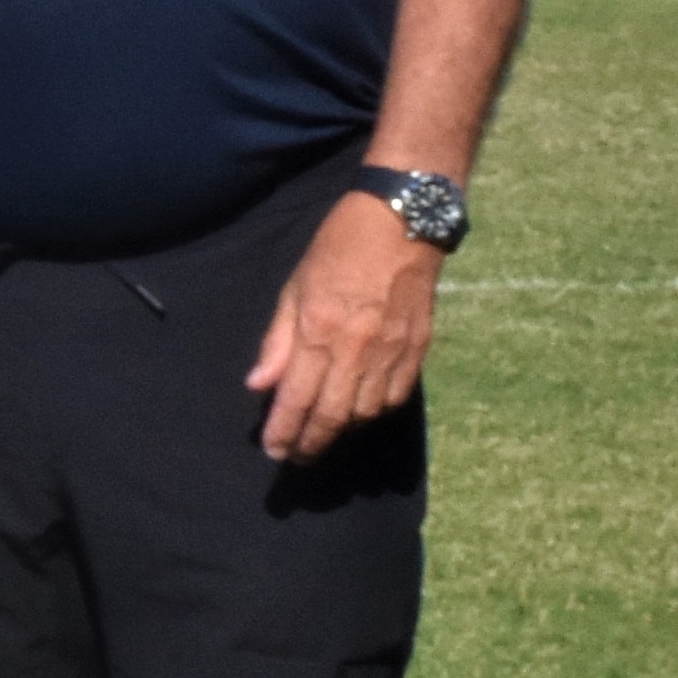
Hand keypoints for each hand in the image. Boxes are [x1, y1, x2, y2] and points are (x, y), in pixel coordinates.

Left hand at [246, 191, 443, 461]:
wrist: (403, 222)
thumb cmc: (338, 249)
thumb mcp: (294, 288)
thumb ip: (277, 342)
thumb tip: (259, 386)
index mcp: (320, 331)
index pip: (297, 398)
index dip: (284, 432)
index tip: (274, 451)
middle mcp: (358, 347)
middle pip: (333, 415)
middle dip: (312, 443)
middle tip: (296, 456)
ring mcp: (393, 350)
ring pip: (367, 412)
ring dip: (342, 430)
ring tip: (323, 433)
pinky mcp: (419, 347)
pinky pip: (396, 395)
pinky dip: (375, 410)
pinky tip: (360, 409)